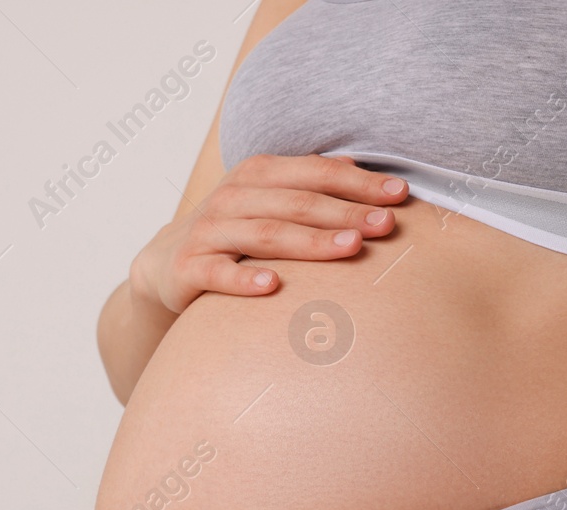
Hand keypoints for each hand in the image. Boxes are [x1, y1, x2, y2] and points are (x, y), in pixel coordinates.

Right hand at [130, 154, 410, 313]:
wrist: (166, 264)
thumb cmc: (235, 232)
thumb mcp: (269, 200)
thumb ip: (309, 183)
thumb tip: (360, 165)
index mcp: (259, 174)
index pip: (316, 173)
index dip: (359, 183)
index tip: (400, 195)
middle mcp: (233, 197)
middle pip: (298, 203)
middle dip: (346, 213)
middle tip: (387, 226)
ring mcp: (210, 232)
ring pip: (266, 235)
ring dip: (310, 242)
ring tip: (351, 249)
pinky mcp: (188, 267)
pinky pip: (218, 273)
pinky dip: (243, 279)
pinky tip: (272, 287)